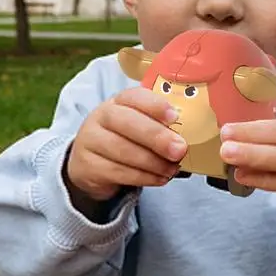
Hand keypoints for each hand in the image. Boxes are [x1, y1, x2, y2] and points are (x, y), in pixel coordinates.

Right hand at [67, 87, 187, 201]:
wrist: (90, 163)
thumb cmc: (124, 140)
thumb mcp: (138, 127)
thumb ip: (160, 127)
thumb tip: (186, 138)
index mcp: (118, 101)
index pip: (134, 96)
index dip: (155, 105)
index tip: (175, 116)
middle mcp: (101, 117)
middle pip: (127, 122)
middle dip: (157, 137)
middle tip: (179, 149)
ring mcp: (91, 140)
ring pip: (123, 150)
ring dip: (153, 162)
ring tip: (172, 169)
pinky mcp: (88, 165)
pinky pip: (118, 171)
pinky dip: (143, 177)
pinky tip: (159, 178)